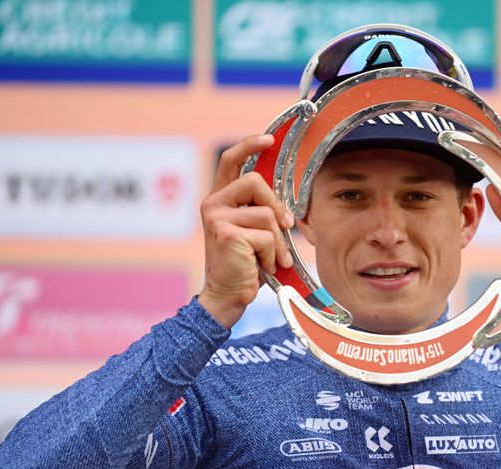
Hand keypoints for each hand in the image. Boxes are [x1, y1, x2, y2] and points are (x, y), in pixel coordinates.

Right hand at [197, 135, 294, 328]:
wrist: (227, 297)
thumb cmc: (244, 266)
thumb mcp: (253, 233)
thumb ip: (262, 213)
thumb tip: (287, 209)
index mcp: (219, 200)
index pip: (230, 161)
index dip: (249, 145)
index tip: (268, 139)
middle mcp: (212, 204)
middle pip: (255, 182)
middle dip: (277, 206)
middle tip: (286, 227)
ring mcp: (217, 218)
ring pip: (266, 214)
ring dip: (276, 241)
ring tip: (270, 259)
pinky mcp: (227, 234)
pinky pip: (267, 236)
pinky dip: (272, 255)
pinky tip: (262, 266)